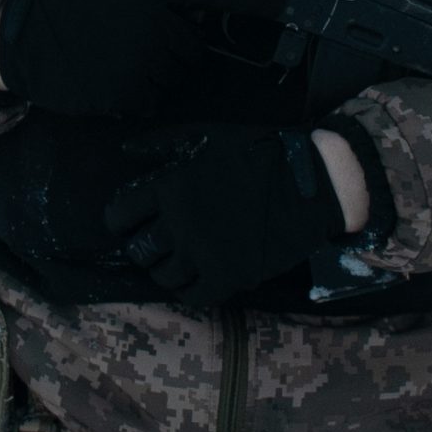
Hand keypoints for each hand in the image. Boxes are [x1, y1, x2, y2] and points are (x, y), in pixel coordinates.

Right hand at [0, 0, 282, 117]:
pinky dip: (139, 91)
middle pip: (192, 46)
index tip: (281, 1)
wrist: (26, 38)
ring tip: (115, 55)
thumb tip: (199, 11)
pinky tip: (110, 75)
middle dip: (172, 44)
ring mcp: (145, 61)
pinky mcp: (132, 93)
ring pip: (175, 74)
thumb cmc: (75, 7)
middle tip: (131, 36)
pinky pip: (154, 97)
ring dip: (156, 70)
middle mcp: (156, 23)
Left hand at [103, 125, 347, 305]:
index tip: (130, 222)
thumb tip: (124, 151)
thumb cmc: (257, 154)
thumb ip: (162, 143)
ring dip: (165, 268)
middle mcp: (180, 223)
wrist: (311, 184)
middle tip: (157, 242)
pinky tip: (198, 276)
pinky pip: (192, 295)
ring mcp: (203, 254)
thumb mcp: (208, 136)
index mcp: (171, 187)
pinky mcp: (228, 277)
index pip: (121, 214)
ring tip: (179, 259)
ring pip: (163, 276)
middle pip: (139, 250)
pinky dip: (189, 288)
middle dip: (143, 247)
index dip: (120, 220)